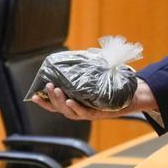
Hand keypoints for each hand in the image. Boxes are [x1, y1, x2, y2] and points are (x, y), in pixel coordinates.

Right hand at [31, 79, 157, 120]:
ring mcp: (89, 113)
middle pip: (60, 108)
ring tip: (56, 90)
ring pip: (70, 111)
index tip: (33, 95)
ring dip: (61, 102)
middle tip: (48, 86)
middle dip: (52, 98)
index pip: (56, 105)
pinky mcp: (100, 114)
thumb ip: (86, 70)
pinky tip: (71, 101)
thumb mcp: (96, 77)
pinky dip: (76, 108)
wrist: (134, 95)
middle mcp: (80, 111)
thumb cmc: (113, 86)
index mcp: (76, 103)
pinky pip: (85, 112)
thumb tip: (77, 53)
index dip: (44, 102)